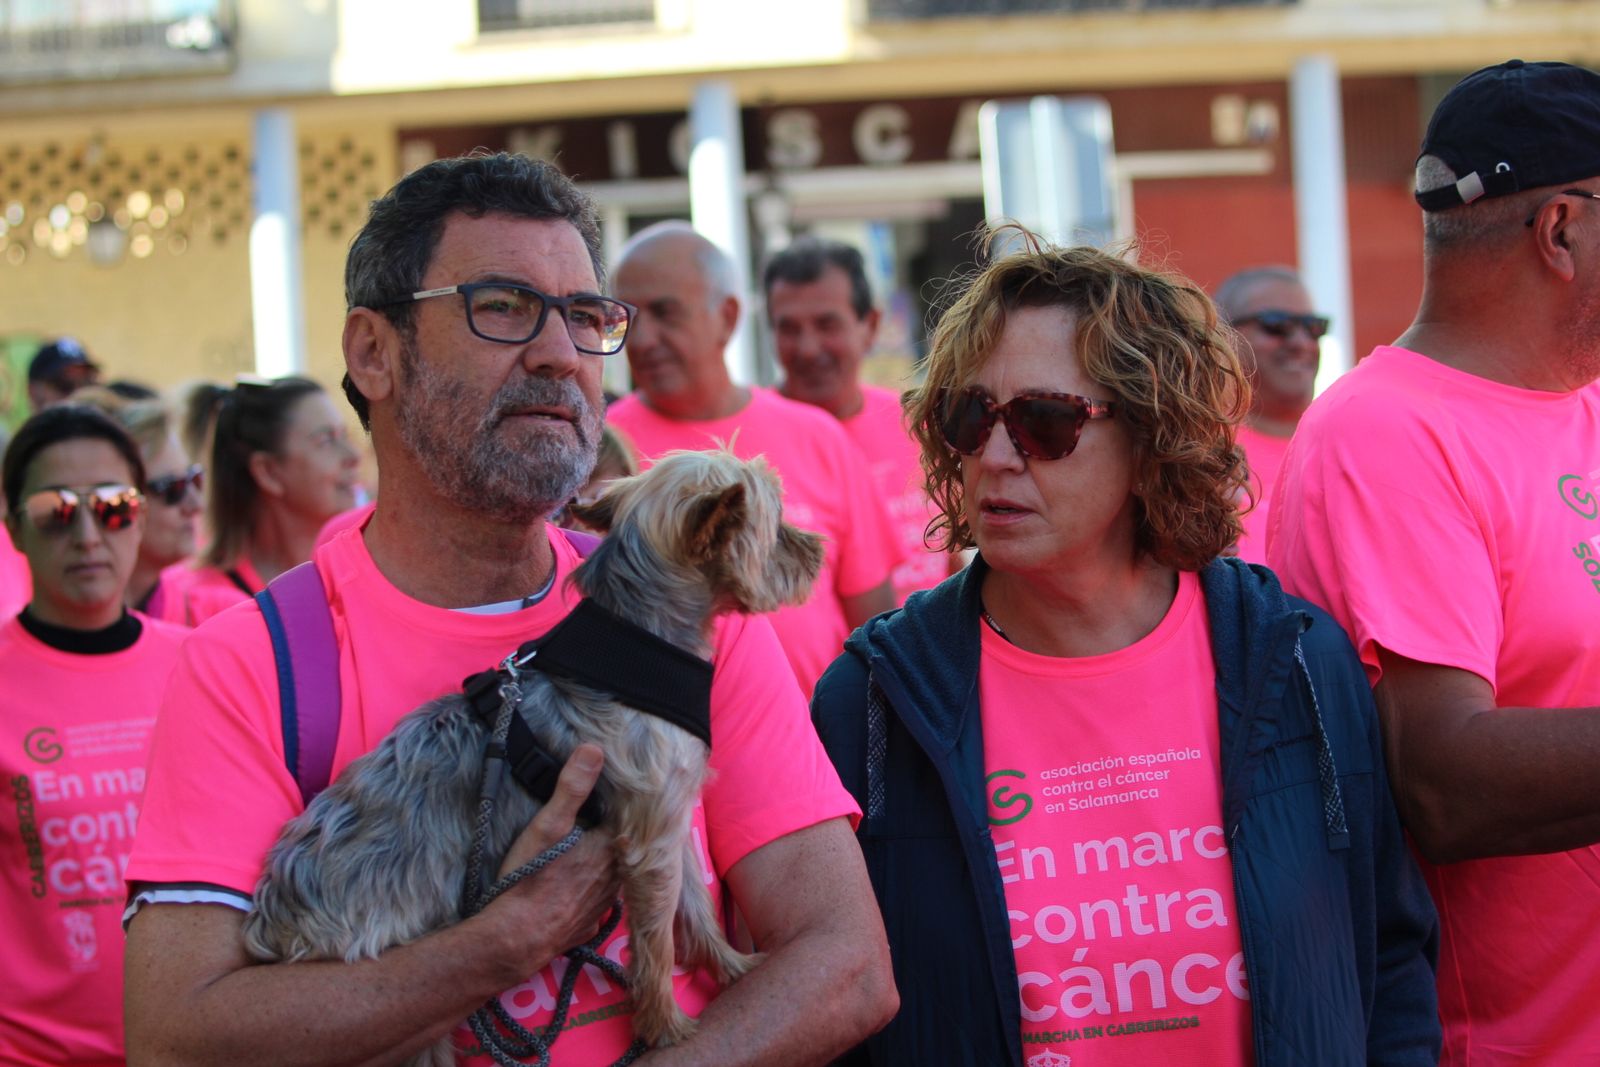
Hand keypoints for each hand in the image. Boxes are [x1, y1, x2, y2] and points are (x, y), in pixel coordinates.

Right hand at [484, 744, 619, 979]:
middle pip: (622, 846)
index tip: (616, 794)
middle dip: (614, 833)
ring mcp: (606, 904)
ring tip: (593, 849)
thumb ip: (573, 788)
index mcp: (610, 847)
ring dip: (607, 863)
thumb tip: (595, 749)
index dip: (619, 807)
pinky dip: (593, 892)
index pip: (625, 819)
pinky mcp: (591, 924)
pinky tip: (580, 886)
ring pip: (614, 874)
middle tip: (600, 819)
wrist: (515, 938)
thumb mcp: (548, 825)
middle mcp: (616, 876)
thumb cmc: (530, 879)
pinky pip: (599, 902)